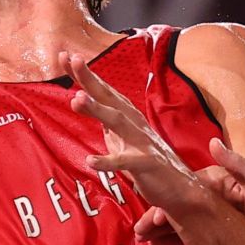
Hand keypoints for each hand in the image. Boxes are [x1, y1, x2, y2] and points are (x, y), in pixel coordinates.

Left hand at [66, 52, 204, 215]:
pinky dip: (108, 161)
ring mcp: (142, 143)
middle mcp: (134, 124)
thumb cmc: (145, 161)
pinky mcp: (147, 165)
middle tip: (73, 59)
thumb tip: (80, 97)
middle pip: (109, 97)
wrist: (180, 188)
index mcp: (126, 117)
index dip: (84, 74)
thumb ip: (102, 117)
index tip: (64, 56)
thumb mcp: (119, 136)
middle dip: (90, 79)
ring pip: (118, 122)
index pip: (102, 90)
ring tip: (76, 100)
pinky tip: (90, 161)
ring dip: (97, 110)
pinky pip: (126, 162)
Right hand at [134, 166, 242, 244]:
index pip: (184, 190)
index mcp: (217, 182)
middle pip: (177, 205)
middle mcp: (211, 196)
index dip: (166, 203)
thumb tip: (212, 141)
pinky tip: (158, 244)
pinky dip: (173, 238)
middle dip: (156, 218)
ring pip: (180, 220)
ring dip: (160, 228)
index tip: (155, 219)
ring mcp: (213, 215)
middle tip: (139, 232)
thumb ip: (236, 164)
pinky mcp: (217, 231)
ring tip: (143, 239)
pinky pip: (190, 233)